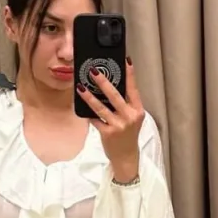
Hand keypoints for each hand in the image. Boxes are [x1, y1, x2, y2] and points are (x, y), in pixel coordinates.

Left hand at [79, 58, 144, 182]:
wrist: (126, 156)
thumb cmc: (128, 134)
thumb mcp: (132, 118)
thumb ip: (125, 104)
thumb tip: (109, 87)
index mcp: (137, 110)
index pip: (133, 88)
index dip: (129, 74)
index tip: (125, 60)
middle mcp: (129, 116)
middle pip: (115, 95)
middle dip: (103, 82)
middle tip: (94, 71)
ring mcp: (118, 125)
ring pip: (101, 107)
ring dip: (89, 96)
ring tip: (81, 87)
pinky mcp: (107, 133)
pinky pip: (95, 119)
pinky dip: (87, 113)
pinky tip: (80, 105)